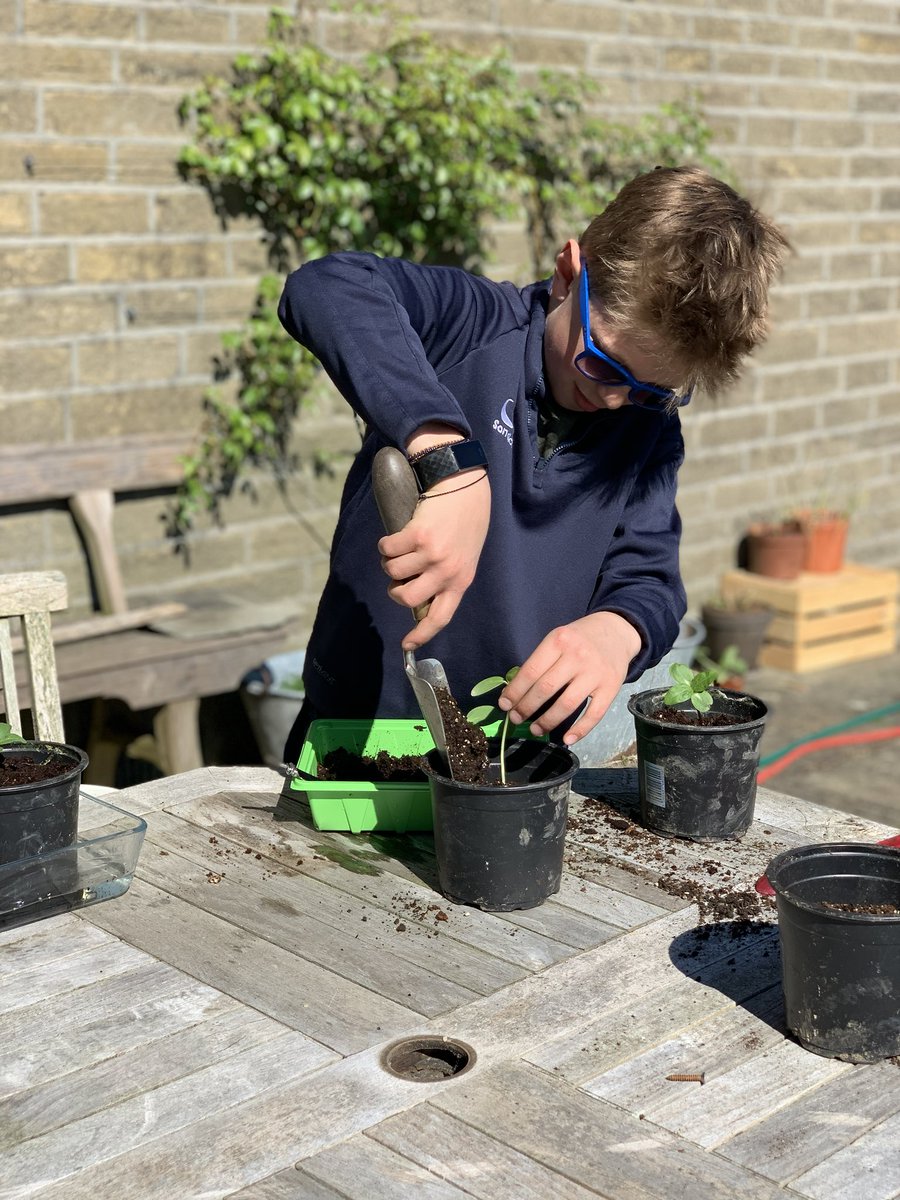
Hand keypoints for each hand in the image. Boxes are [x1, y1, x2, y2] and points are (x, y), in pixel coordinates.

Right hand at [377, 470, 490, 648]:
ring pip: (392, 572)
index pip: (440, 617)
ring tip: (401, 547)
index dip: (421, 634)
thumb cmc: (466, 517)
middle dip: (394, 589)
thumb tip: (421, 595)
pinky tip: (397, 534)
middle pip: (406, 598)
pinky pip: (387, 549)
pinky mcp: (416, 536)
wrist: (464, 483)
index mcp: (461, 580)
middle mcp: (447, 572)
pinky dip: (385, 544)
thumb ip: (448, 575)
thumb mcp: (465, 553)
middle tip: (398, 575)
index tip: (407, 645)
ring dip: (389, 561)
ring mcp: (432, 555)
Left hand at [498, 612, 642, 744]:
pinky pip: (594, 714)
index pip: (531, 671)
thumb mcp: (557, 638)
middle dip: (526, 707)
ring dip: (547, 721)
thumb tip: (515, 692)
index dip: (515, 691)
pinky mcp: (611, 687)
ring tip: (535, 729)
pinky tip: (566, 739)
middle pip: (546, 688)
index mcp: (559, 640)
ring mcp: (596, 673)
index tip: (504, 705)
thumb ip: (541, 661)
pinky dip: (580, 730)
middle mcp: (577, 656)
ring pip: (567, 704)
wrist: (616, 631)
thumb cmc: (579, 638)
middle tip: (516, 719)